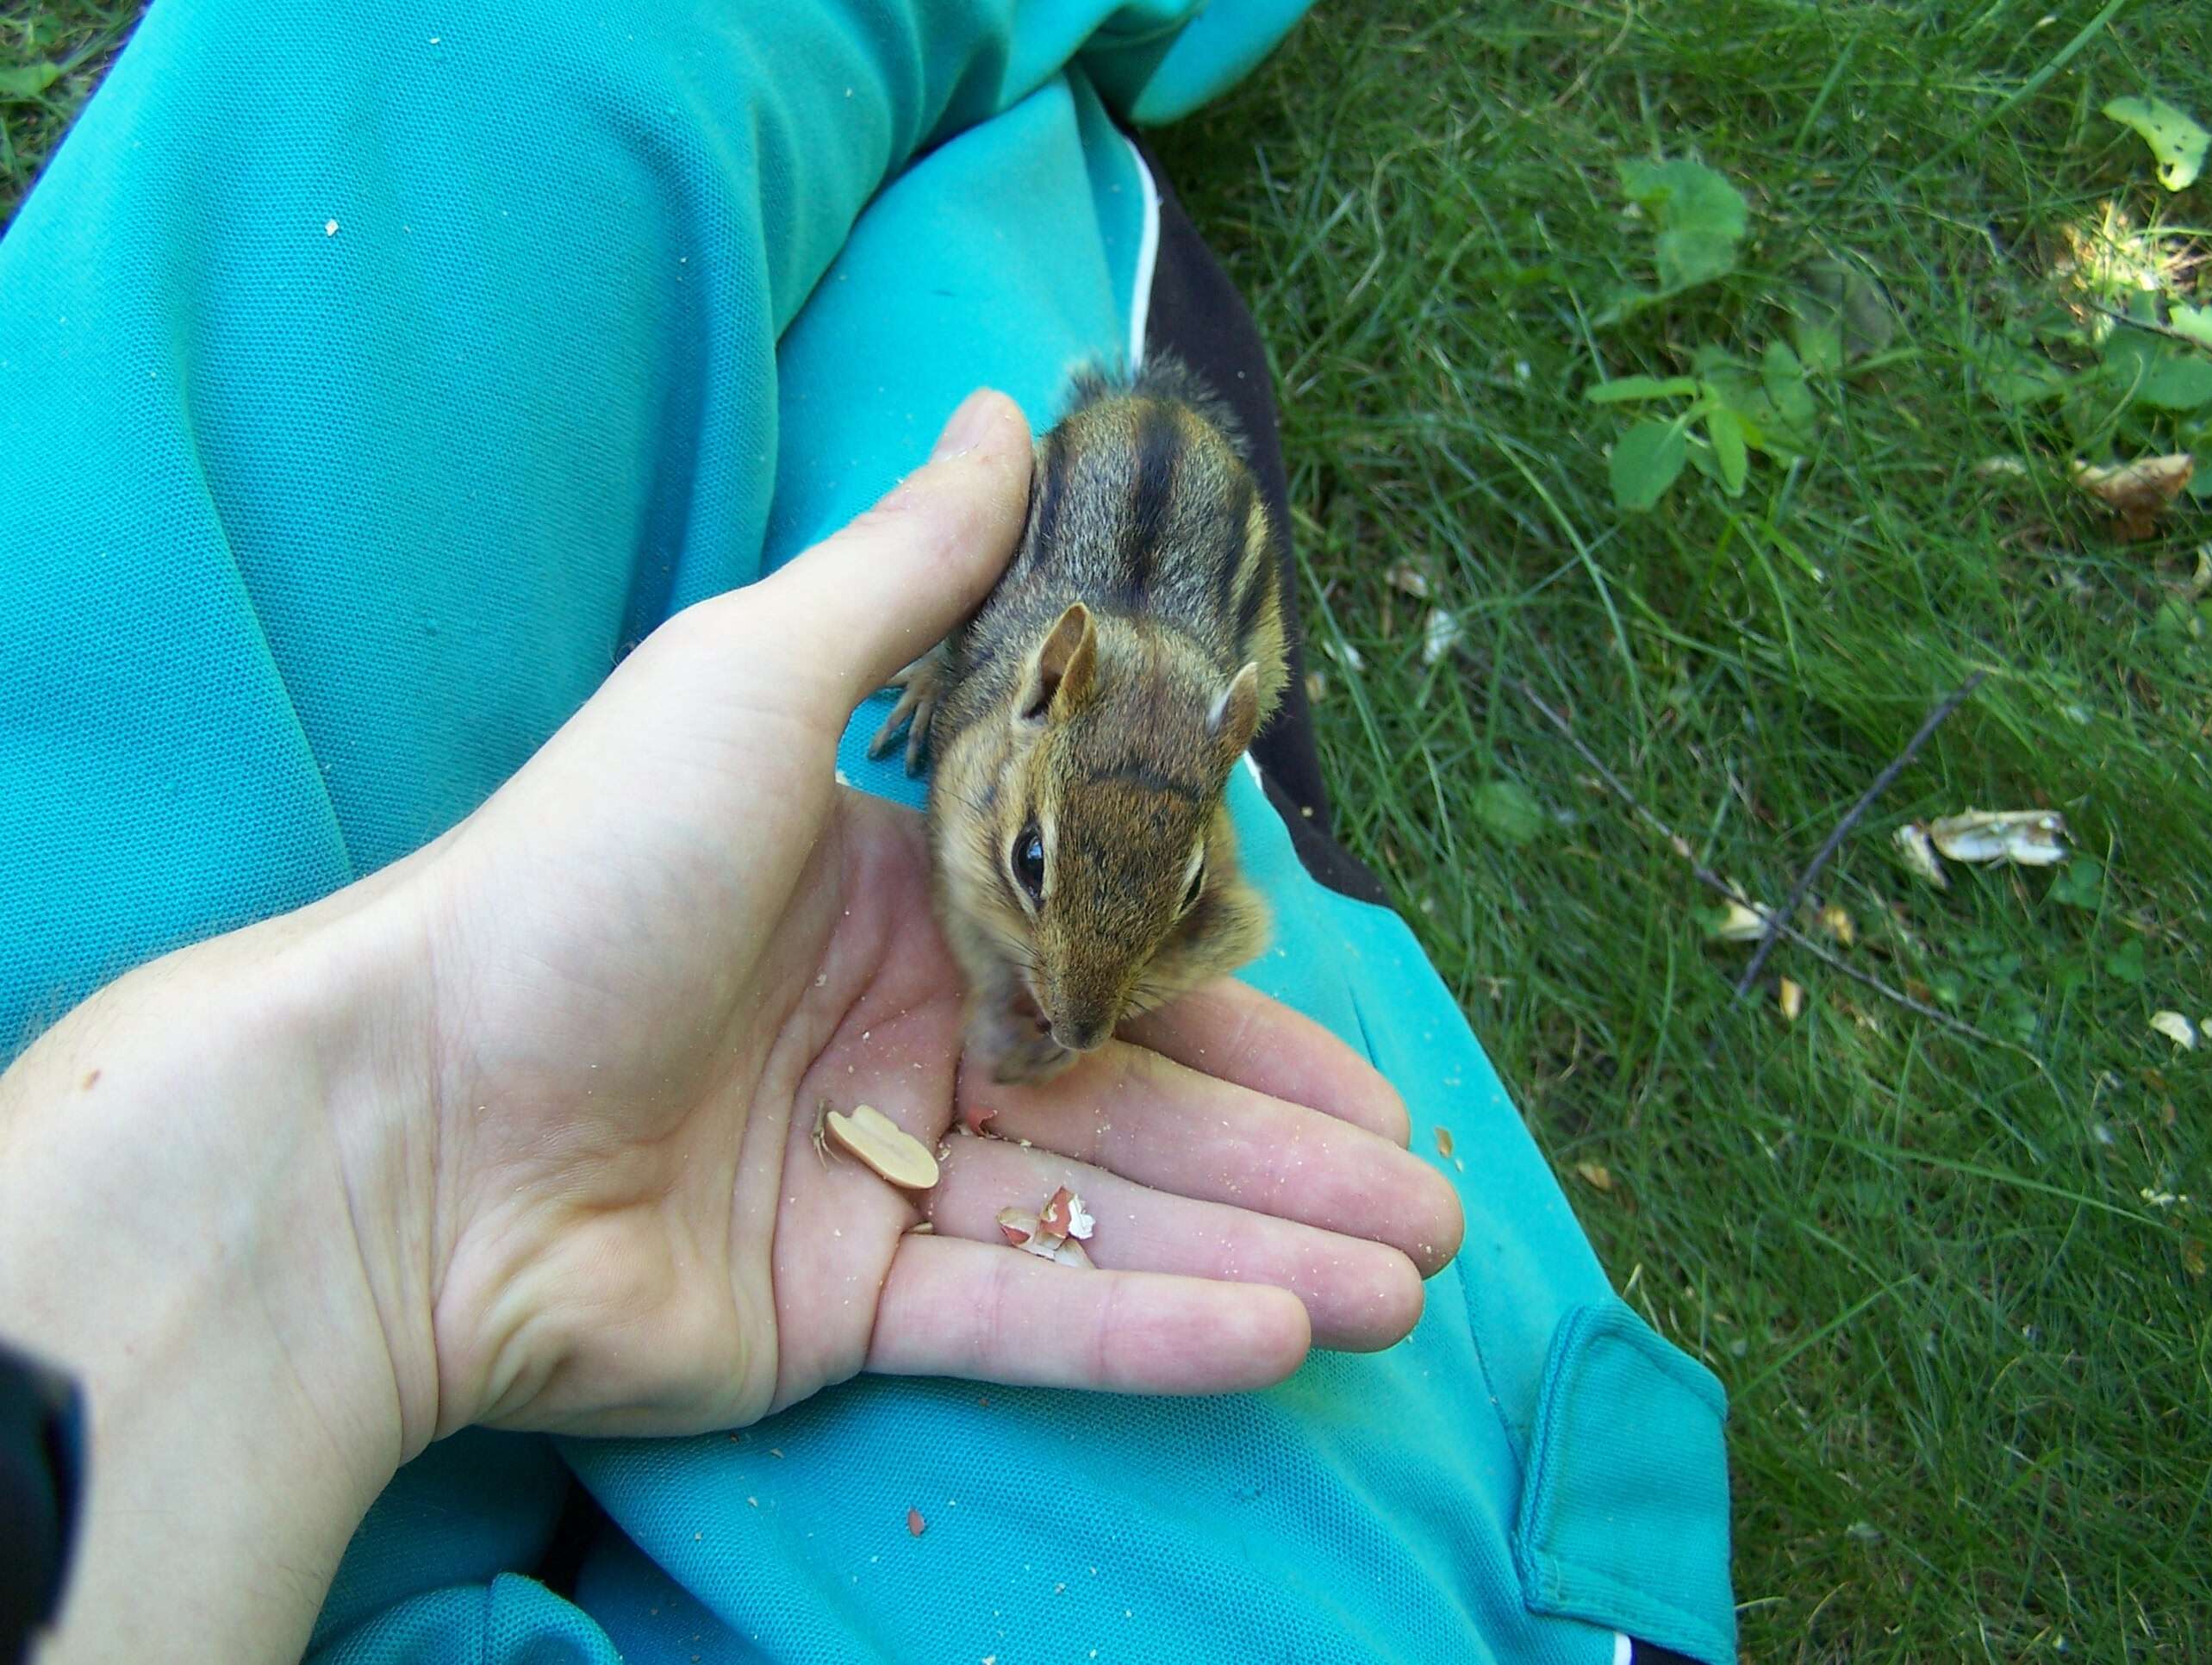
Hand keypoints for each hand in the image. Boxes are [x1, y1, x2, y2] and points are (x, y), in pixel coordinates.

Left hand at [396, 386, 1461, 1437]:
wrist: (394, 1121)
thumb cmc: (578, 878)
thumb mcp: (748, 681)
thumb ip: (905, 575)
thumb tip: (1009, 416)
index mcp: (895, 901)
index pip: (1109, 952)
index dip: (1241, 1002)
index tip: (1363, 1050)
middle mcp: (899, 1042)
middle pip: (1133, 1102)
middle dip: (1291, 1153)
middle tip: (1434, 1201)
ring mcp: (871, 1184)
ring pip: (1103, 1217)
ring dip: (1265, 1249)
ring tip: (1411, 1282)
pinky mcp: (836, 1313)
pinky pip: (1020, 1322)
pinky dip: (1148, 1330)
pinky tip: (1284, 1334)